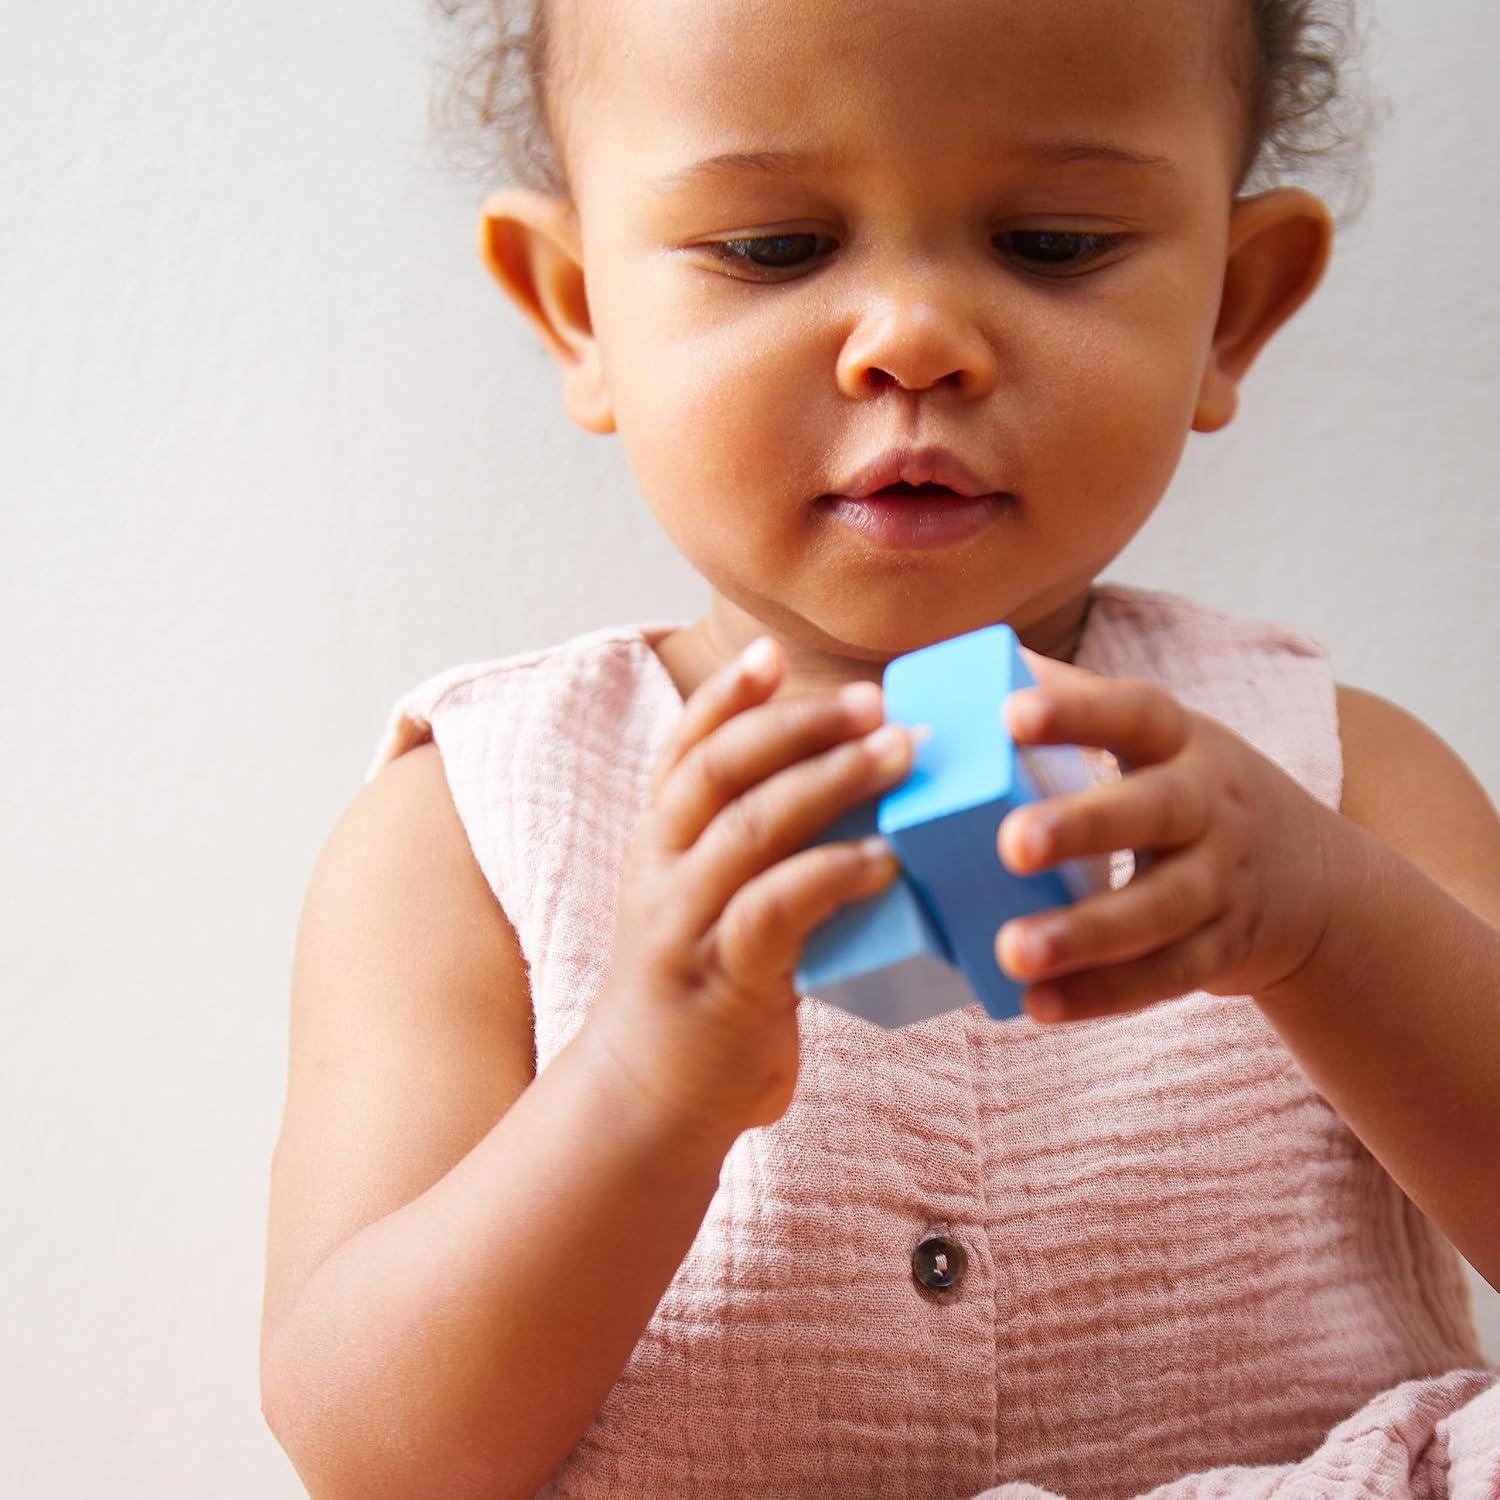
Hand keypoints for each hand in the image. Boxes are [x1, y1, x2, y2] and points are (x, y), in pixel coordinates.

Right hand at [583, 637, 915, 1143]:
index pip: (685, 747)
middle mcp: (662, 866)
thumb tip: (856, 786)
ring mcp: (685, 921)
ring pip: (750, 825)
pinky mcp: (723, 977)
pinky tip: (886, 860)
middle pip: (720, 767)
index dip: (727, 696)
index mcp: (660, 840)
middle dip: (799, 723)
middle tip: (874, 700)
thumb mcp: (711, 901)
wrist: (652, 1097)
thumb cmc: (706, 985)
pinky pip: (776, 908)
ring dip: (830, 780)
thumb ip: (757, 847)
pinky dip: (834, 874)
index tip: (774, 653)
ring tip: (898, 753)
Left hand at [992, 655, 1336, 1022]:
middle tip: (1012, 843)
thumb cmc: (1191, 790)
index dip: (1076, 711)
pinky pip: (1163, 976)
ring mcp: (1222, 882)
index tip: (1011, 712)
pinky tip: (1038, 1006)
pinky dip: (1102, 994)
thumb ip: (1075, 700)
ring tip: (1013, 952)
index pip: (1134, 712)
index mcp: (1181, 742)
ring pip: (1161, 909)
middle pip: (1155, 811)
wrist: (1312, 880)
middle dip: (1084, 826)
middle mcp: (1210, 806)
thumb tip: (978, 659)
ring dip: (1086, 934)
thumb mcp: (1157, 736)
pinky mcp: (1222, 950)